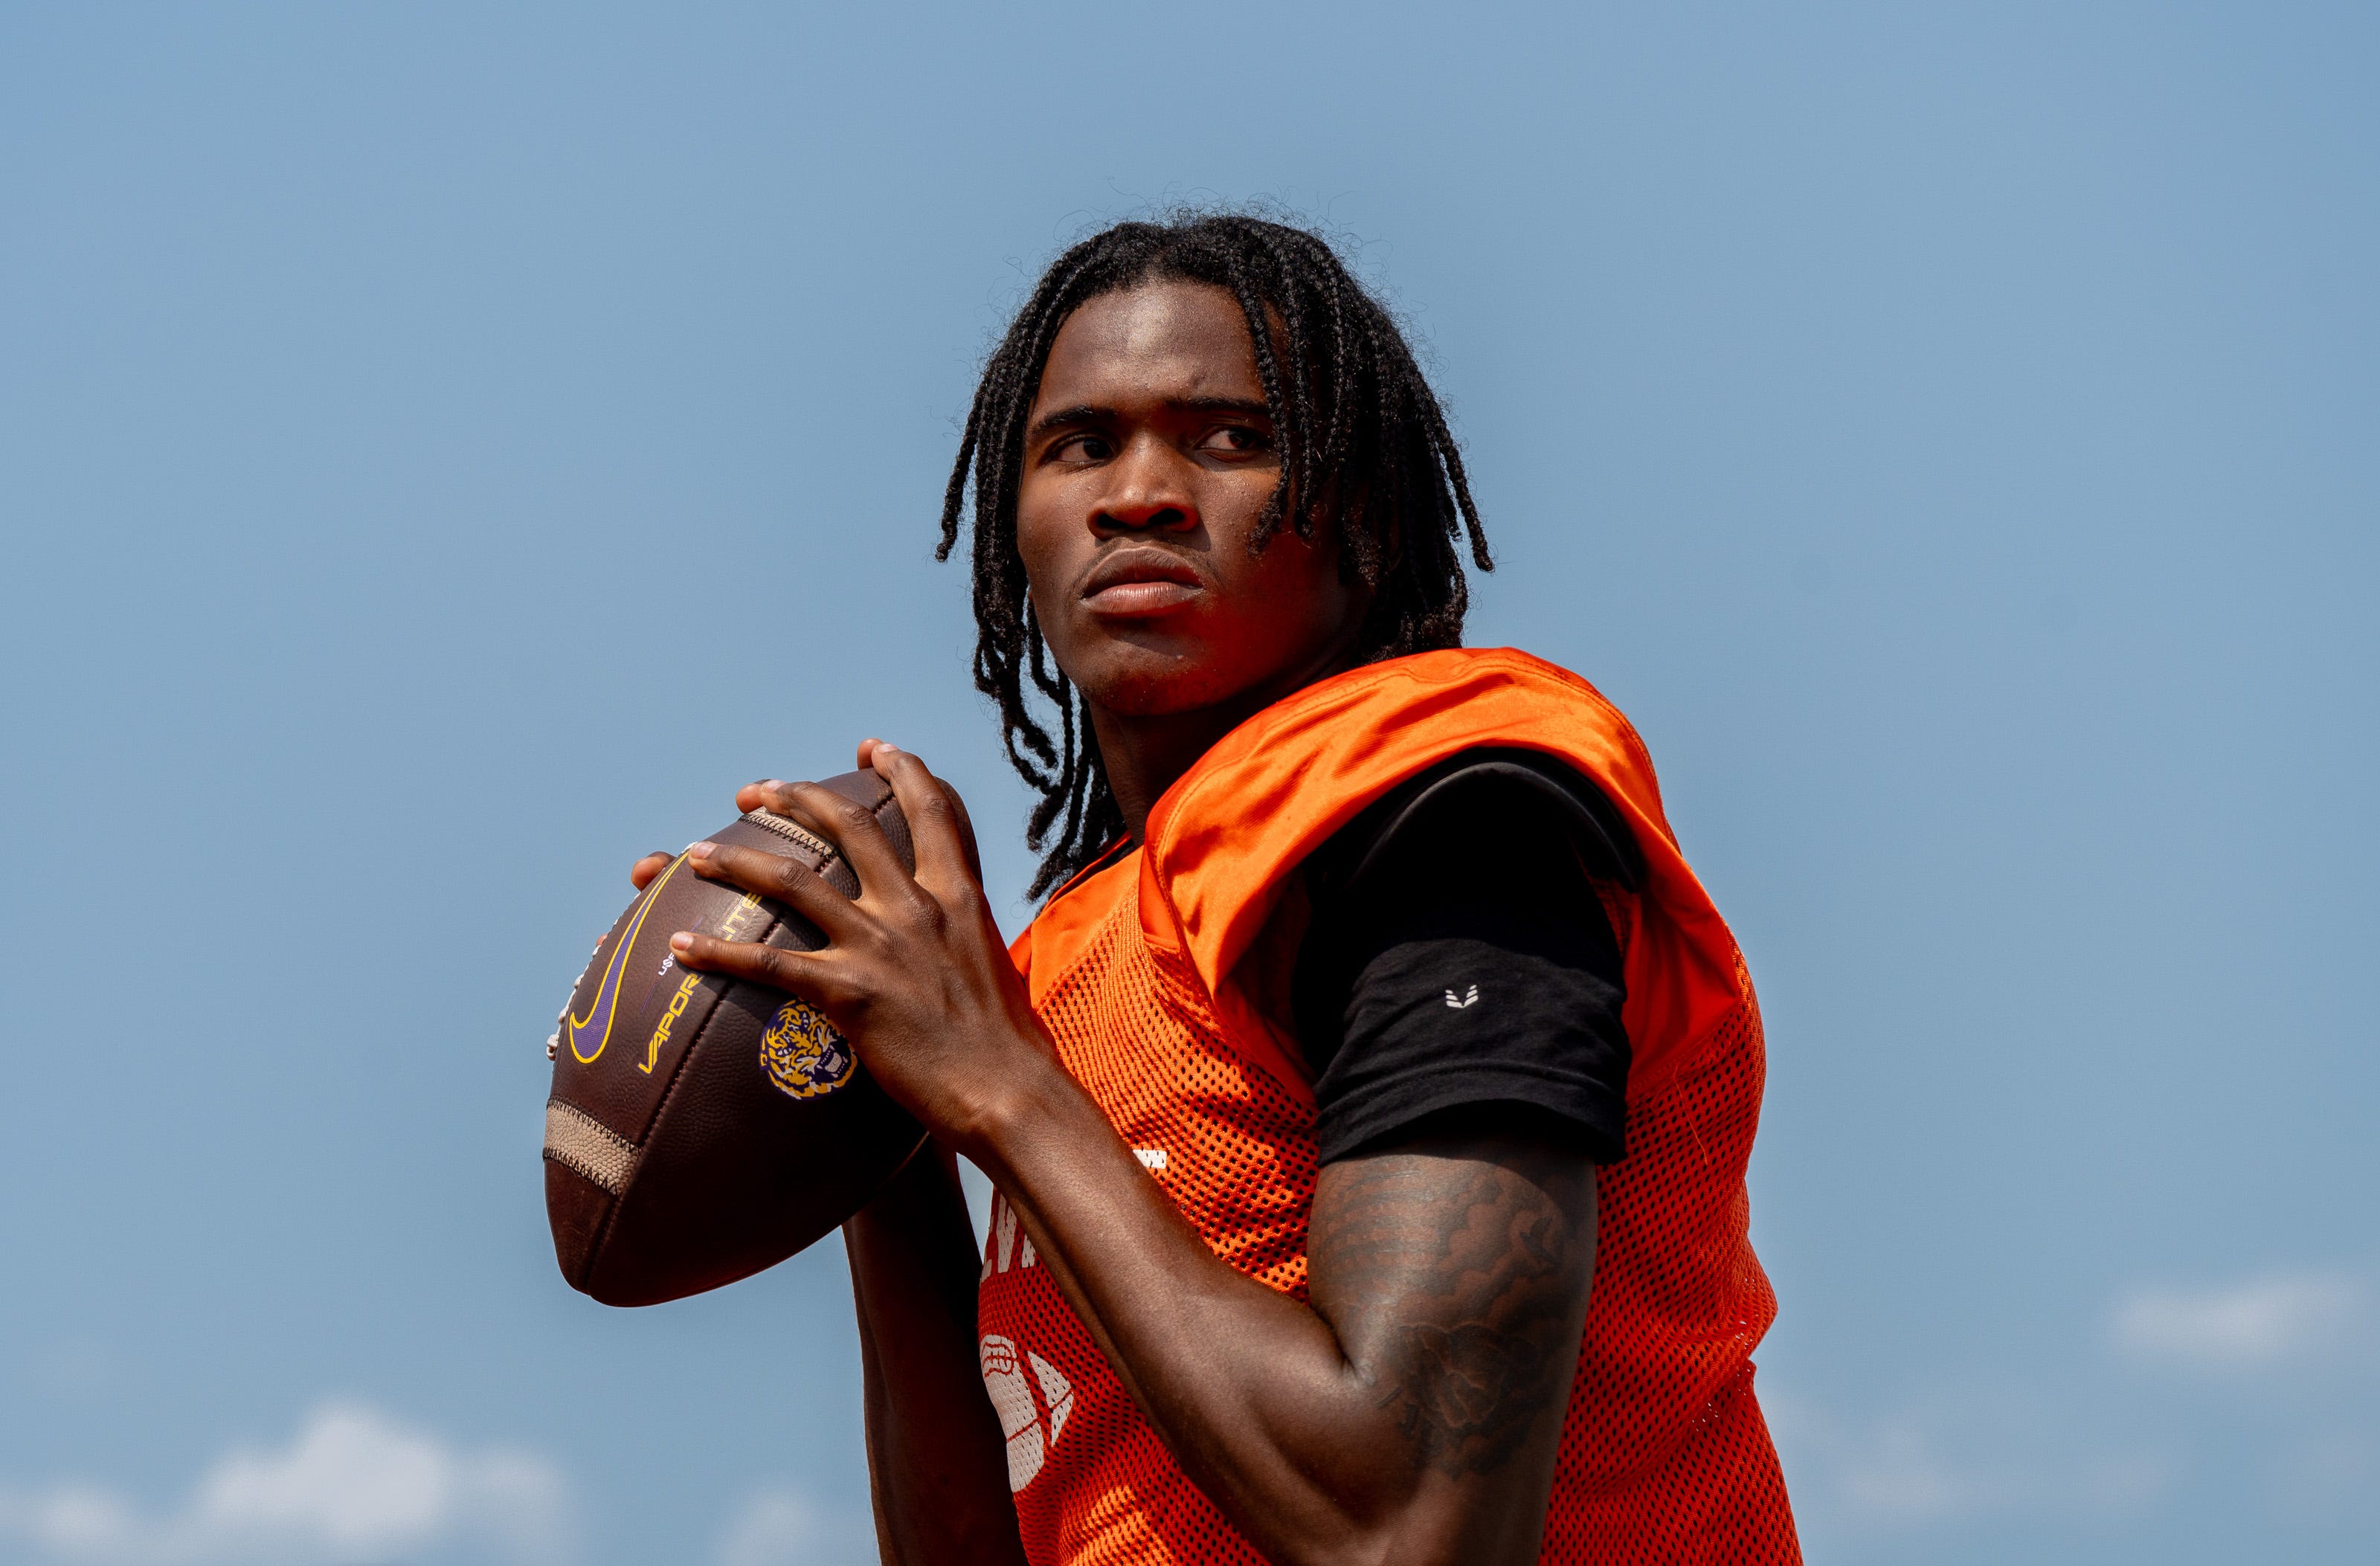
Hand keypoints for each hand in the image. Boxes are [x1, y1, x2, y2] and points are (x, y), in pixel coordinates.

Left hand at [662, 742, 1054, 1150]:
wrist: (1008, 1091)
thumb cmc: (1009, 1047)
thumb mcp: (996, 966)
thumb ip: (967, 939)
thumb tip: (957, 940)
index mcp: (959, 895)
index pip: (932, 811)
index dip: (903, 769)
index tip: (875, 746)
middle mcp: (918, 907)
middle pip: (850, 826)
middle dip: (798, 798)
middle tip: (758, 791)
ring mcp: (881, 945)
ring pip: (794, 881)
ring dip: (737, 860)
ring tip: (695, 853)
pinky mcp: (851, 993)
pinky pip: (768, 965)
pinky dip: (719, 952)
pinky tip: (680, 946)